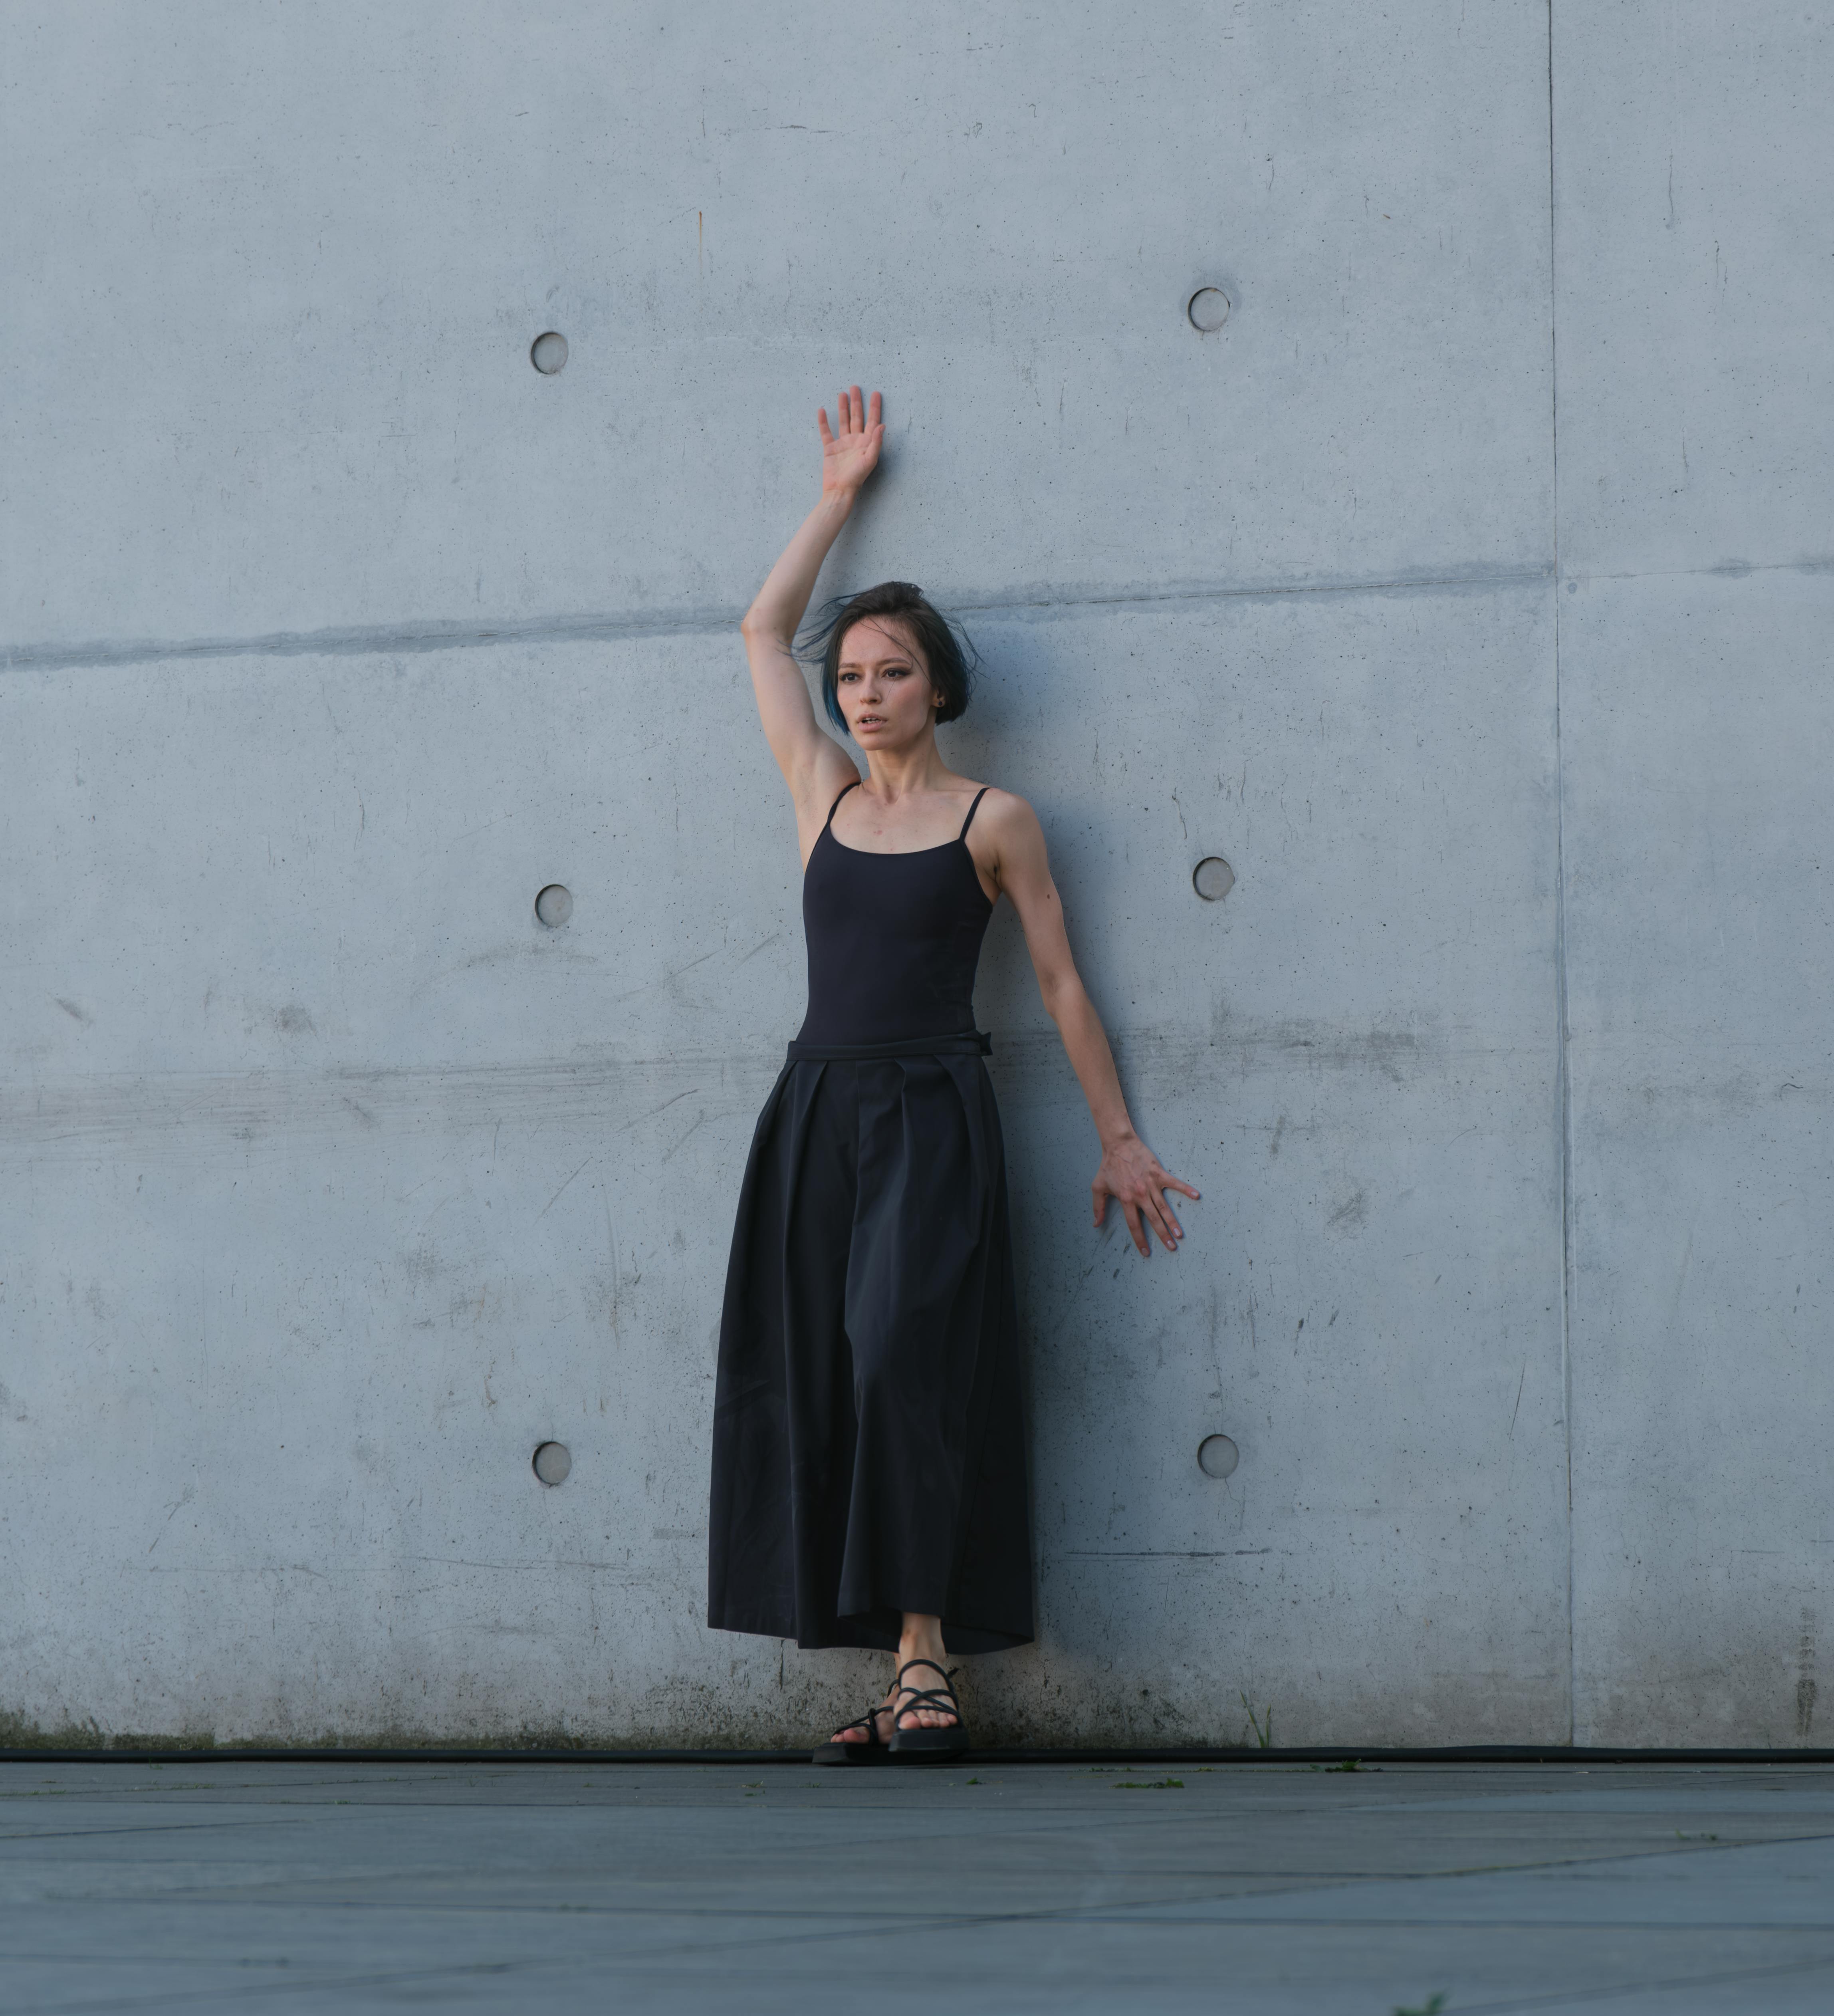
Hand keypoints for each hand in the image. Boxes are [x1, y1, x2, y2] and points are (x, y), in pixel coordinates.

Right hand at [818, 386, 883, 496]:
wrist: (839, 490)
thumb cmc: (856, 478)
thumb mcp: (869, 460)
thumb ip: (876, 442)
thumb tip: (882, 425)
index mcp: (866, 443)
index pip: (872, 420)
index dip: (874, 407)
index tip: (876, 393)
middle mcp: (855, 441)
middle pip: (857, 417)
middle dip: (857, 402)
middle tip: (855, 387)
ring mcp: (842, 444)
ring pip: (843, 421)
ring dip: (842, 408)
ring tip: (842, 393)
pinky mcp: (830, 448)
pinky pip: (826, 432)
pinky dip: (823, 421)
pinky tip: (822, 410)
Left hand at [1092, 1133, 1199, 1256]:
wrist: (1118, 1145)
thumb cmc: (1108, 1166)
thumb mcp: (1097, 1187)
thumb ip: (1097, 1207)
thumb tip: (1096, 1224)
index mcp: (1126, 1199)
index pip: (1134, 1224)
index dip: (1140, 1239)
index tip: (1146, 1252)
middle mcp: (1140, 1194)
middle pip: (1153, 1219)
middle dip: (1162, 1235)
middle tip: (1172, 1247)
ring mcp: (1150, 1184)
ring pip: (1163, 1207)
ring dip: (1172, 1221)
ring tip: (1179, 1234)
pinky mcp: (1158, 1173)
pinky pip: (1174, 1183)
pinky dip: (1186, 1189)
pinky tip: (1196, 1196)